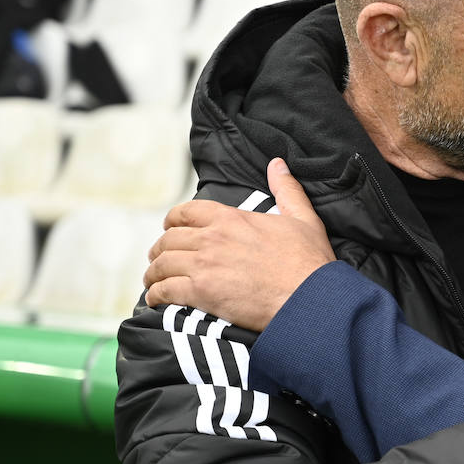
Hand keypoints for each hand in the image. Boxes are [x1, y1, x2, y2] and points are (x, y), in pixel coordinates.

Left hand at [144, 158, 335, 328]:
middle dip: (160, 249)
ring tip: (153, 281)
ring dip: (153, 273)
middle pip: (169, 239)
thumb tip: (277, 164)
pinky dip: (155, 295)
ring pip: (162, 264)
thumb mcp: (303, 218)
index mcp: (231, 218)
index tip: (170, 228)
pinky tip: (155, 299)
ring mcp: (204, 265)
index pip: (187, 212)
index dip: (172, 220)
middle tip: (160, 259)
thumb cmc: (309, 261)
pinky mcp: (201, 293)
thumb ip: (286, 189)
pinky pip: (165, 290)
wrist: (310, 298)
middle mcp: (212, 238)